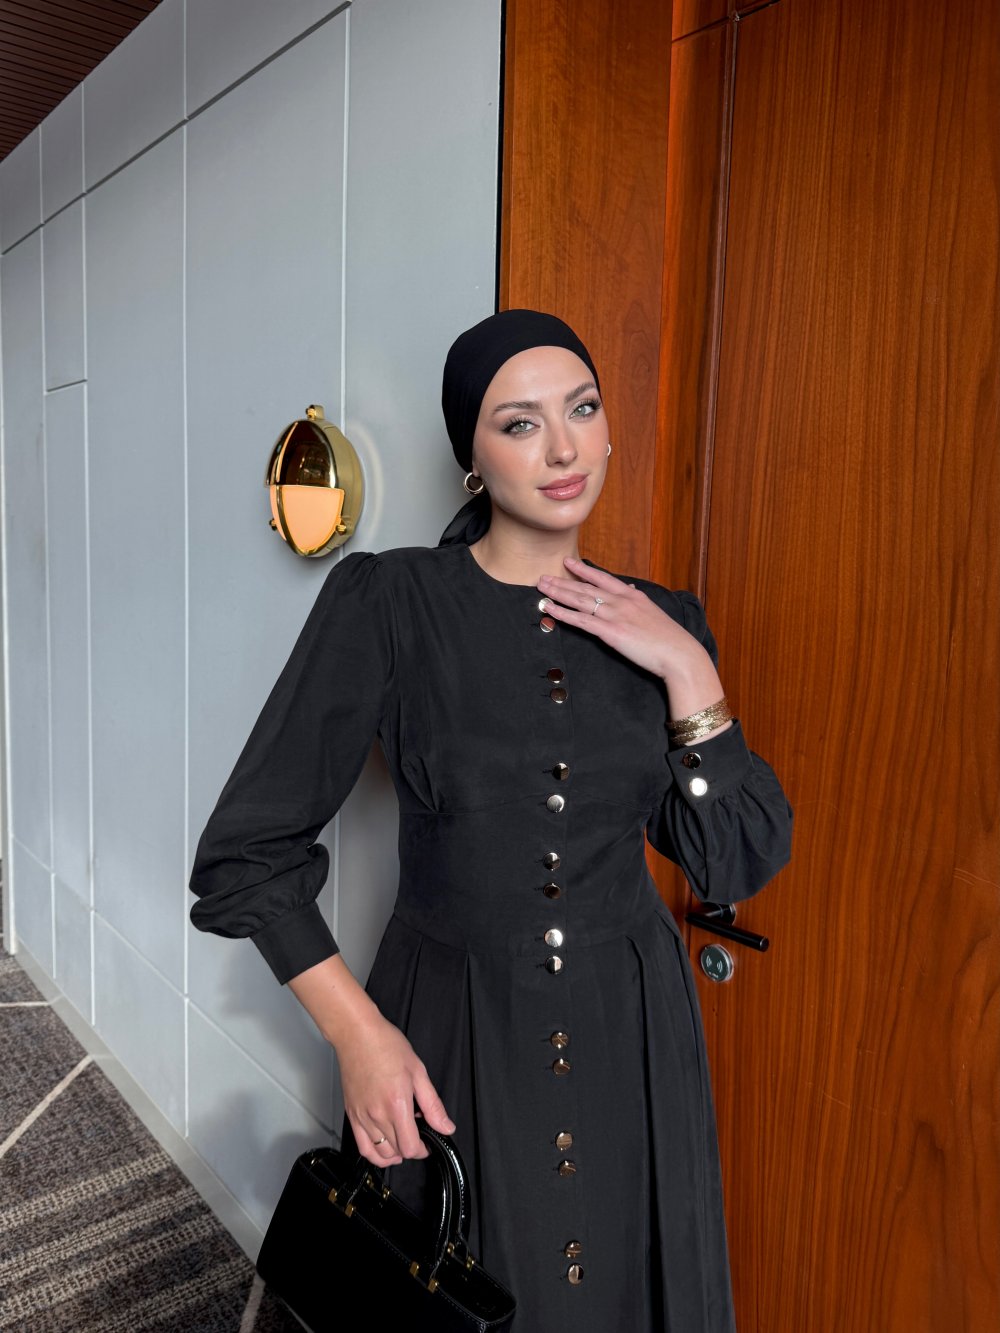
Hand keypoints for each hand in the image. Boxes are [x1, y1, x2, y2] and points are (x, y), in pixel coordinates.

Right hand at [288, 954, 454, 1168]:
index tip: (428, 1142)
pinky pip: (362, 1147)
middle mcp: (377, 1114)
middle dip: (411, 1148)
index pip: (410, 1147)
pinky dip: (374, 1154)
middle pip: (396, 1152)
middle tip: (418, 1134)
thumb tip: (445, 1126)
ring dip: (394, 1153)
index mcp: (396, 1105)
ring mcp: (362, 1116)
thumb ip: (433, 1104)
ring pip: (379, 1154)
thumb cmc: (385, 1045)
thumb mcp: (418, 1071)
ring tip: (402, 1141)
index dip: (423, 1149)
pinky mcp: (351, 1114)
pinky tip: (383, 1146)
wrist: (357, 1034)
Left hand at [538, 558, 729, 722]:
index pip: (603, 578)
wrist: (679, 654)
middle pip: (586, 588)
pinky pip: (581, 620)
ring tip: (541, 588)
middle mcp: (622, 601)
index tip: (568, 562)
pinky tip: (550, 608)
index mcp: (633, 596)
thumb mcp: (654, 613)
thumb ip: (639, 601)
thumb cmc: (669, 639)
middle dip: (563, 581)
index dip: (583, 570)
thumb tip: (632, 591)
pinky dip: (563, 613)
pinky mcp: (610, 631)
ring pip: (580, 600)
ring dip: (558, 593)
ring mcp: (615, 615)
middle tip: (543, 576)